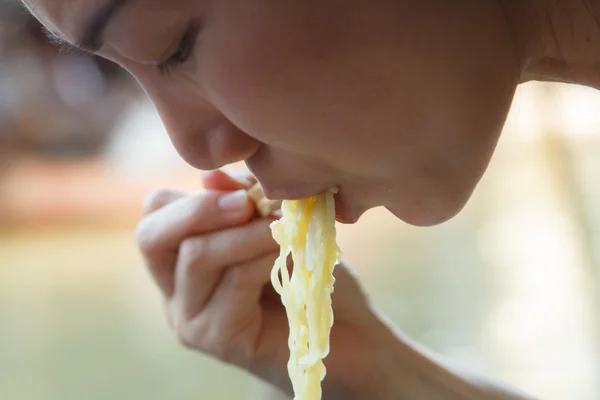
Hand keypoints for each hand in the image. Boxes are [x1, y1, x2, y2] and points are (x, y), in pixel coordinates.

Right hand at [135, 169, 399, 398]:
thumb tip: (210, 177)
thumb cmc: (309, 275)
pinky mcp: (220, 339)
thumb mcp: (275, 225)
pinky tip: (287, 252)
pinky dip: (262, 257)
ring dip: (246, 232)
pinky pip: (233, 282)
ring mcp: (193, 320)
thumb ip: (244, 200)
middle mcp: (177, 292)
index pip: (155, 213)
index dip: (193, 193)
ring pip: (196, 255)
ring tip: (282, 225)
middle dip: (200, 208)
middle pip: (151, 236)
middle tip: (247, 203)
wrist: (350, 336)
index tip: (244, 192)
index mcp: (181, 260)